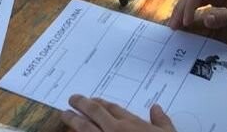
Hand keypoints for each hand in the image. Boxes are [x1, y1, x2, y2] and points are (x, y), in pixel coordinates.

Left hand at [61, 96, 175, 131]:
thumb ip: (161, 121)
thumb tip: (156, 108)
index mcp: (132, 124)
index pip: (112, 108)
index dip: (100, 102)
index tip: (92, 99)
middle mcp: (115, 130)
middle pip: (94, 112)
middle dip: (81, 104)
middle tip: (72, 99)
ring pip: (84, 127)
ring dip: (73, 119)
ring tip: (65, 114)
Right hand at [168, 0, 226, 29]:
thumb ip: (225, 17)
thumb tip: (205, 21)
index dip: (188, 7)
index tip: (185, 22)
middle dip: (180, 9)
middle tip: (173, 26)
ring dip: (182, 10)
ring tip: (174, 25)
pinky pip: (197, 1)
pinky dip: (189, 10)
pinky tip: (183, 20)